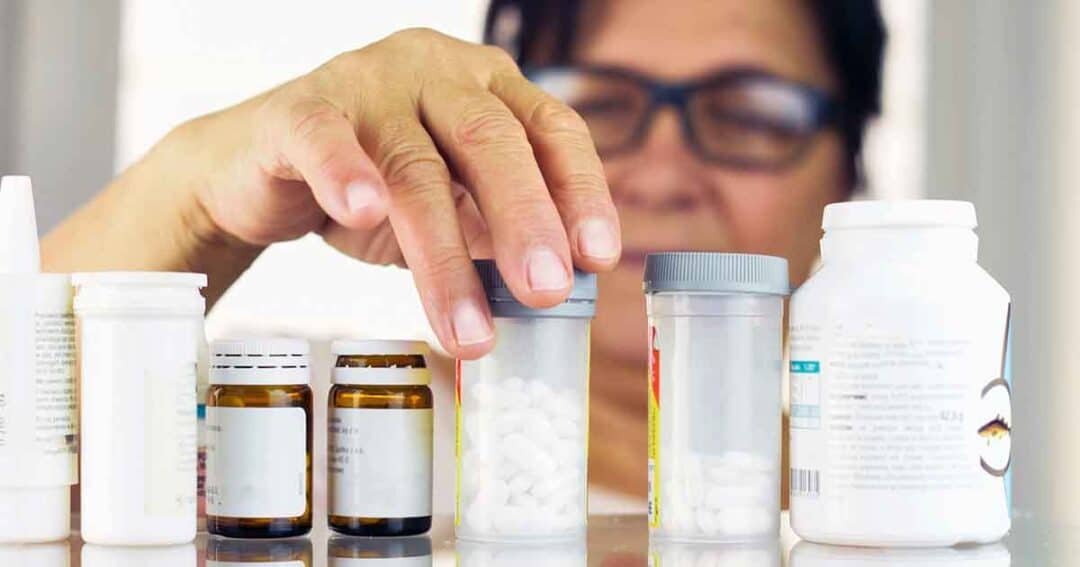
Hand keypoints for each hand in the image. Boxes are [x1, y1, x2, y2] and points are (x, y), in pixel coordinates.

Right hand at [187, 28, 619, 358]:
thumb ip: (494, 231)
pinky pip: (324, 136)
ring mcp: (368, 84)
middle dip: (525, 221)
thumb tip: (559, 290)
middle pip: (491, 141)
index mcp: (487, 88)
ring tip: (467, 329)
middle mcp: (436, 73)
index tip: (598, 256)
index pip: (551, 129)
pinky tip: (366, 211)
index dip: (580, 190)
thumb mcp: (450, 206)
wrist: (260, 170)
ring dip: (444, 256)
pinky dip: (346, 173)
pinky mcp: (300, 108)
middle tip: (545, 292)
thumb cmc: (372, 186)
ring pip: (415, 166)